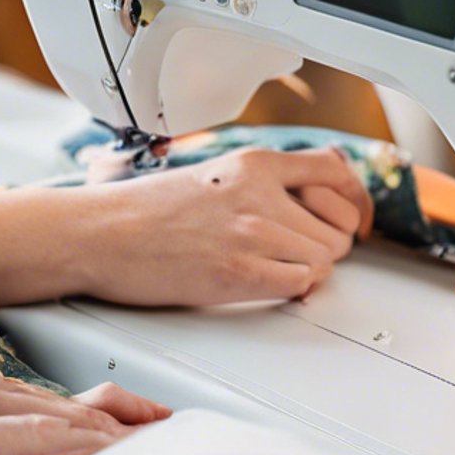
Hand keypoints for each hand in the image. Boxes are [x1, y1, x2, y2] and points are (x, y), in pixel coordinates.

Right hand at [74, 148, 374, 306]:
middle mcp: (260, 193)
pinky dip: (288, 291)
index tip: (355, 222)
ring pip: (323, 261)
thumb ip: (261, 181)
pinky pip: (299, 285)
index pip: (336, 173)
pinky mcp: (238, 271)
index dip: (354, 203)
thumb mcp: (211, 174)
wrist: (99, 233)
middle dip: (323, 248)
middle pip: (336, 230)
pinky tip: (260, 284)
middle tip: (295, 256)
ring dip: (304, 273)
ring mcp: (251, 232)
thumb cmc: (142, 211)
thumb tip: (309, 189)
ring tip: (267, 270)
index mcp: (253, 163)